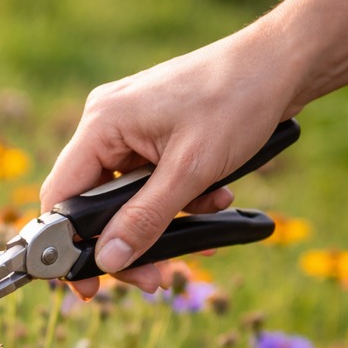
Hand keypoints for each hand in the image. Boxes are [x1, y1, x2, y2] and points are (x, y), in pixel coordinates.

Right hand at [40, 35, 291, 298]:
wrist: (285, 62)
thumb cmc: (238, 100)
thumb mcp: (191, 170)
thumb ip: (145, 219)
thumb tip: (108, 262)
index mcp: (101, 124)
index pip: (62, 195)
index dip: (68, 245)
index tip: (89, 285)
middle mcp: (106, 123)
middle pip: (94, 203)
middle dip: (128, 241)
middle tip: (153, 278)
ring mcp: (129, 127)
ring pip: (126, 196)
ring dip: (160, 222)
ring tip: (200, 237)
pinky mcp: (153, 133)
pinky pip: (149, 181)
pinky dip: (176, 199)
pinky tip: (211, 199)